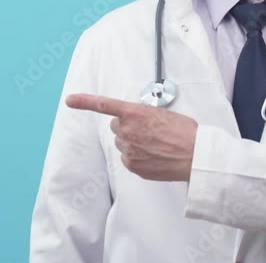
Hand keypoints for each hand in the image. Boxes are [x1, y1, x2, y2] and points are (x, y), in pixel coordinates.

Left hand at [65, 93, 197, 181]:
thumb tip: (140, 120)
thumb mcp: (164, 114)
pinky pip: (128, 158)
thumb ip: (145, 115)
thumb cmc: (186, 133)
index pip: (104, 105)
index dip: (84, 102)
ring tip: (155, 144)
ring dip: (133, 142)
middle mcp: (128, 131)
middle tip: (147, 130)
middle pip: (116, 126)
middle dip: (127, 127)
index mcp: (135, 113)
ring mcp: (129, 150)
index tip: (70, 100)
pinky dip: (138, 156)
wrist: (196, 156)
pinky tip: (154, 155)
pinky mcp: (133, 165)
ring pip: (123, 143)